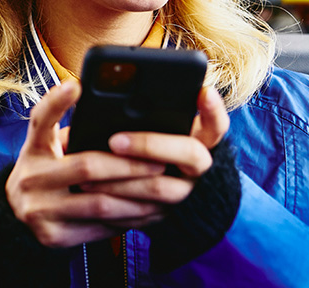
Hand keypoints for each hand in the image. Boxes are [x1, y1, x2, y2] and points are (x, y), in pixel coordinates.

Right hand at [5, 80, 168, 247]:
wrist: (16, 212)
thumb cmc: (46, 167)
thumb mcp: (48, 143)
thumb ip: (73, 129)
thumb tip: (122, 116)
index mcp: (32, 147)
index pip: (40, 119)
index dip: (56, 101)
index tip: (76, 84)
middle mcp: (29, 177)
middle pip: (87, 167)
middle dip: (129, 165)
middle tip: (159, 162)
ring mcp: (38, 210)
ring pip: (98, 203)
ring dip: (135, 196)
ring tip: (160, 188)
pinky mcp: (52, 237)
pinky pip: (98, 228)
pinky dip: (126, 219)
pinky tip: (146, 211)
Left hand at [77, 87, 229, 211]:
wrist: (165, 191)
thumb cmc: (155, 141)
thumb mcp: (161, 125)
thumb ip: (151, 111)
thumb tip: (115, 92)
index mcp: (204, 139)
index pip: (217, 123)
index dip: (213, 110)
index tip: (203, 91)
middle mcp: (200, 167)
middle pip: (190, 154)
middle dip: (150, 145)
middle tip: (114, 140)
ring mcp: (186, 194)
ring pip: (161, 189)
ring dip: (124, 181)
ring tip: (90, 172)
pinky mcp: (167, 216)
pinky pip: (143, 214)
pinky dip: (115, 204)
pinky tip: (90, 192)